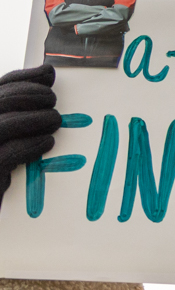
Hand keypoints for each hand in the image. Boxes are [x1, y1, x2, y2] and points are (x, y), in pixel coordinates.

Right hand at [0, 64, 59, 211]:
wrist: (4, 217)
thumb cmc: (5, 165)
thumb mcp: (12, 132)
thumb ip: (23, 105)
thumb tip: (48, 72)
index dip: (23, 78)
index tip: (49, 74)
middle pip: (1, 101)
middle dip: (29, 95)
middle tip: (53, 100)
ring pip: (4, 124)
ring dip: (34, 119)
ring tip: (55, 120)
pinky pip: (7, 153)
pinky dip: (30, 144)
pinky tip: (48, 143)